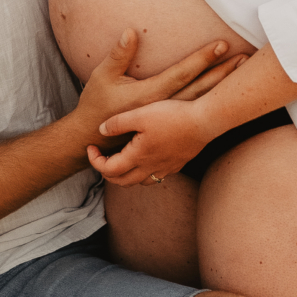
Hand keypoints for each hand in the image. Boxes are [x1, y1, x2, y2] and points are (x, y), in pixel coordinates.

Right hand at [72, 29, 230, 158]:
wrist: (93, 140)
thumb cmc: (97, 104)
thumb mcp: (103, 76)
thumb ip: (118, 54)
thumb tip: (131, 31)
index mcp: (150, 95)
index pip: (183, 73)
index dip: (203, 58)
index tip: (221, 44)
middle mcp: (163, 108)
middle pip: (199, 88)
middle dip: (222, 72)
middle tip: (243, 57)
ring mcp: (166, 120)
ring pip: (200, 102)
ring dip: (221, 87)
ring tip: (240, 74)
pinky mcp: (167, 127)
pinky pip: (193, 115)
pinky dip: (211, 105)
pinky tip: (225, 98)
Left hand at [86, 101, 215, 185]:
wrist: (205, 121)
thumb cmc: (173, 115)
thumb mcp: (140, 114)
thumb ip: (117, 123)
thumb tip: (101, 130)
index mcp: (138, 156)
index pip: (109, 170)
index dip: (95, 161)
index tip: (92, 147)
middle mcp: (151, 167)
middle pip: (122, 181)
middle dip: (107, 172)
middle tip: (102, 157)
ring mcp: (166, 168)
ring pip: (140, 182)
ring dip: (126, 174)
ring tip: (122, 158)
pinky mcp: (178, 164)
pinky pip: (156, 176)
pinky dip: (144, 172)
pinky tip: (147, 158)